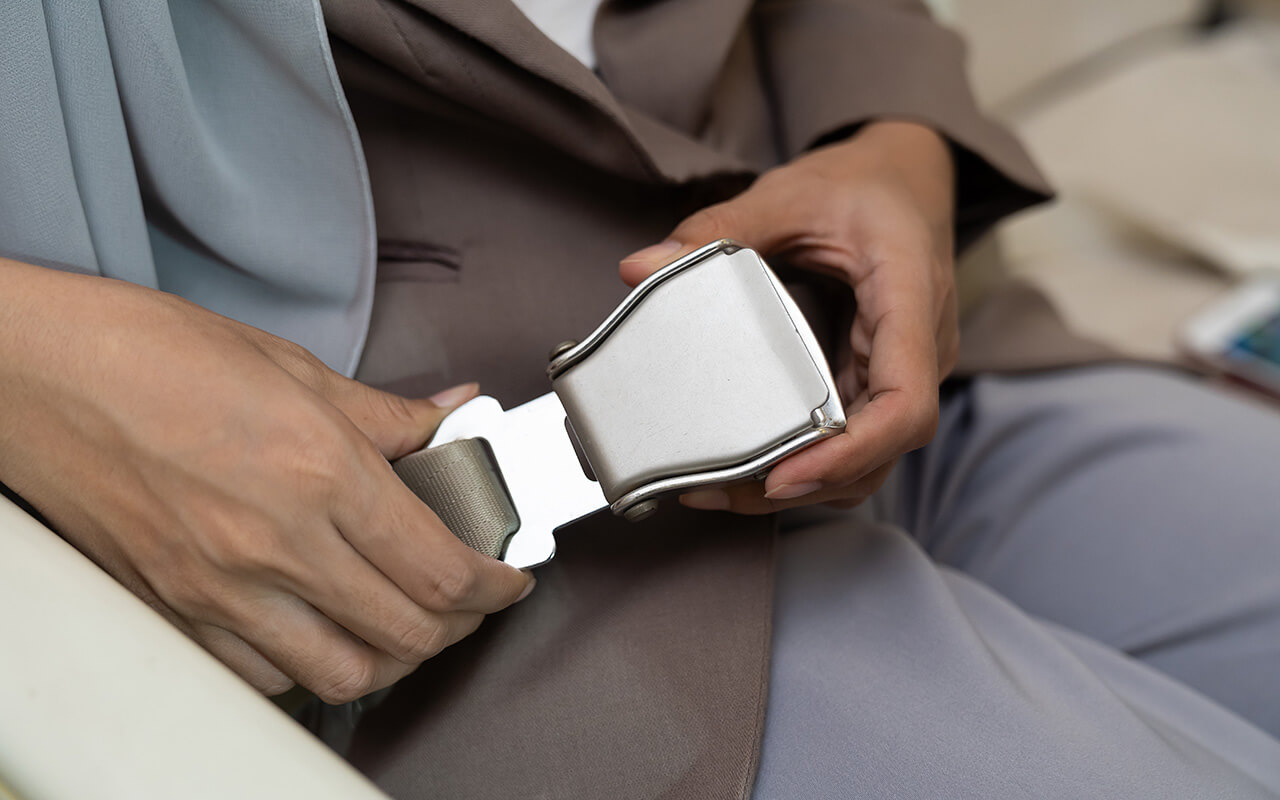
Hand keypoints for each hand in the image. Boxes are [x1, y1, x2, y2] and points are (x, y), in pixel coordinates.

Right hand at [0, 260, 532, 701]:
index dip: (494, 586)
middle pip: (407, 633)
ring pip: (342, 674)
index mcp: (319, 470)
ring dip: (391, 657)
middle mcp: (275, 541)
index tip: (507, 579)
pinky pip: (264, 677)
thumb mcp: (290, 367)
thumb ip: (386, 414)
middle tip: (471, 599)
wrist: (34, 376)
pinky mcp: (176, 611)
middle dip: (461, 626)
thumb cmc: (147, 354)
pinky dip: (310, 668)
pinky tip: (321, 630)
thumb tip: (448, 422)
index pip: (440, 567)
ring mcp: (221, 588)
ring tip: (405, 621)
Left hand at [620, 121, 956, 512]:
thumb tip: (640, 269)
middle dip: (803, 484)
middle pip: (881, 452)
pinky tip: (744, 465)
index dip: (848, 453)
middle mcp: (920, 351)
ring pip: (867, 460)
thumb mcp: (791, 193)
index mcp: (911, 299)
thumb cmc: (861, 186)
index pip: (905, 405)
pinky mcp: (872, 383)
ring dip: (800, 485)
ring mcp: (899, 374)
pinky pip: (849, 440)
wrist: (906, 180)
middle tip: (714, 489)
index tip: (782, 476)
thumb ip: (719, 228)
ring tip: (716, 488)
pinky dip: (802, 463)